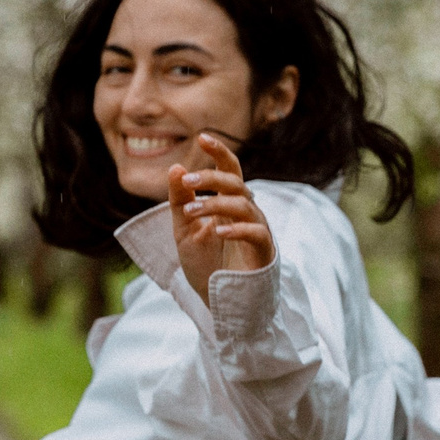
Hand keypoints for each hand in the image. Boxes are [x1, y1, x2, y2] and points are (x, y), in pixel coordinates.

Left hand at [168, 132, 274, 300]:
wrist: (218, 302)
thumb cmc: (205, 264)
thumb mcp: (183, 230)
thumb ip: (180, 201)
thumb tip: (176, 167)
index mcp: (227, 202)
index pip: (228, 169)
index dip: (219, 152)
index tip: (202, 137)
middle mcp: (245, 211)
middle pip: (234, 183)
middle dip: (211, 179)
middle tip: (187, 182)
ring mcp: (256, 229)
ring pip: (242, 204)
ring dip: (215, 205)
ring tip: (191, 213)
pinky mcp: (262, 251)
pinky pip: (255, 232)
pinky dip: (236, 229)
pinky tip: (217, 232)